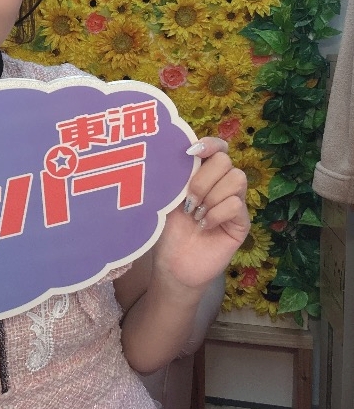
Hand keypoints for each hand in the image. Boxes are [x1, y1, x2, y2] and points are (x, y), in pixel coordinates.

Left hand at [153, 137, 249, 291]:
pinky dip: (216, 213)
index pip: (218, 147)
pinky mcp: (242, 223)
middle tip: (188, 201)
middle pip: (225, 161)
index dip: (209, 144)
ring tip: (195, 214)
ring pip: (236, 179)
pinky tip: (204, 225)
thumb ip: (177, 174)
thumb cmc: (167, 230)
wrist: (172, 264)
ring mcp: (234, 203)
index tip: (190, 152)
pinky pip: (236, 205)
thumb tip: (182, 151)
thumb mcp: (167, 197)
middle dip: (202, 179)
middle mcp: (221, 185)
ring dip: (211, 196)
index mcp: (202, 174)